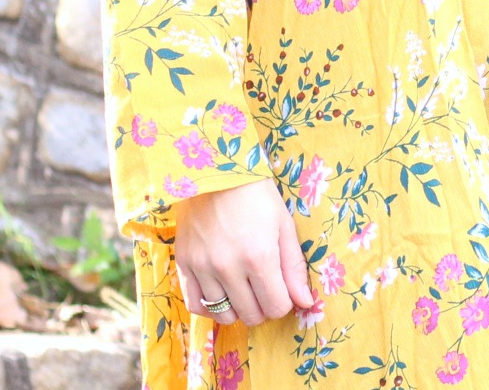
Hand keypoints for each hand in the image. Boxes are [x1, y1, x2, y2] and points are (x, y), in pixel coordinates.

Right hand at [172, 180, 316, 327]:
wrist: (216, 173)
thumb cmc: (257, 196)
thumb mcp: (284, 226)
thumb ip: (294, 268)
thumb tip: (305, 302)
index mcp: (259, 256)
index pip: (276, 306)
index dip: (284, 303)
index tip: (282, 290)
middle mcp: (229, 267)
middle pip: (251, 314)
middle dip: (263, 307)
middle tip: (264, 289)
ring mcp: (202, 268)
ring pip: (223, 314)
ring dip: (238, 309)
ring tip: (243, 292)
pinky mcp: (184, 264)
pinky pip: (195, 305)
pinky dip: (210, 308)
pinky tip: (221, 295)